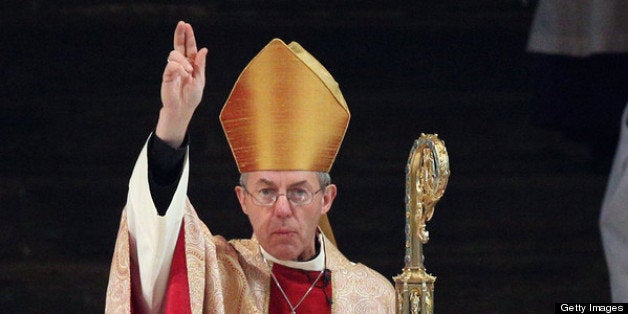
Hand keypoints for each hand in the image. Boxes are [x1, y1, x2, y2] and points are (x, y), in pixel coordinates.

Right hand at [155, 21, 207, 147]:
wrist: (182, 109)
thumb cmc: (192, 97)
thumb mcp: (200, 80)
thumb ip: (200, 65)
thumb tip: (203, 49)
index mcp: (191, 65)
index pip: (189, 48)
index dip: (188, 37)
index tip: (186, 25)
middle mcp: (181, 65)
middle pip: (179, 46)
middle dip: (180, 34)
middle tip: (182, 24)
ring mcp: (173, 69)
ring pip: (175, 55)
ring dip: (184, 61)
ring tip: (189, 72)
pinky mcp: (167, 75)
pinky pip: (171, 65)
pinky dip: (178, 68)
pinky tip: (183, 74)